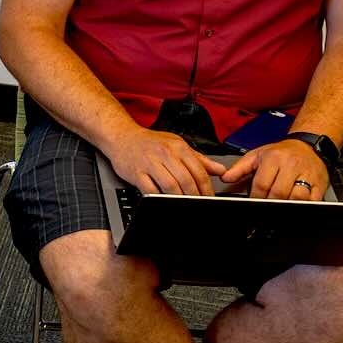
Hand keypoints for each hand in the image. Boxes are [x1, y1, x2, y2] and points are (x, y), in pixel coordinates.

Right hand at [106, 127, 227, 195]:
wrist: (122, 136)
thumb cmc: (150, 142)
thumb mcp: (177, 145)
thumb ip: (200, 159)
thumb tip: (220, 170)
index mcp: (178, 147)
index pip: (199, 171)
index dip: (207, 188)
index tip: (209, 199)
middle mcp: (165, 153)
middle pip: (186, 180)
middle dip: (194, 196)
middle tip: (198, 205)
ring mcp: (149, 163)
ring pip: (170, 186)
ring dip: (179, 199)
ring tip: (184, 205)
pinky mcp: (136, 173)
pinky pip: (150, 190)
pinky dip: (159, 198)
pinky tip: (164, 201)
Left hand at [221, 138, 330, 199]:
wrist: (309, 146)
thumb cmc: (282, 152)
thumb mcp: (258, 155)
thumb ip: (240, 168)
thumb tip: (225, 178)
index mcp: (274, 158)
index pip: (262, 184)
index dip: (256, 198)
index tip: (254, 203)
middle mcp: (291, 165)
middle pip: (279, 193)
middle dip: (270, 203)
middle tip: (267, 207)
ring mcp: (308, 175)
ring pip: (297, 198)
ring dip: (287, 205)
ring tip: (281, 206)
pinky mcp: (320, 184)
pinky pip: (312, 200)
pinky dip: (304, 206)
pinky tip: (296, 206)